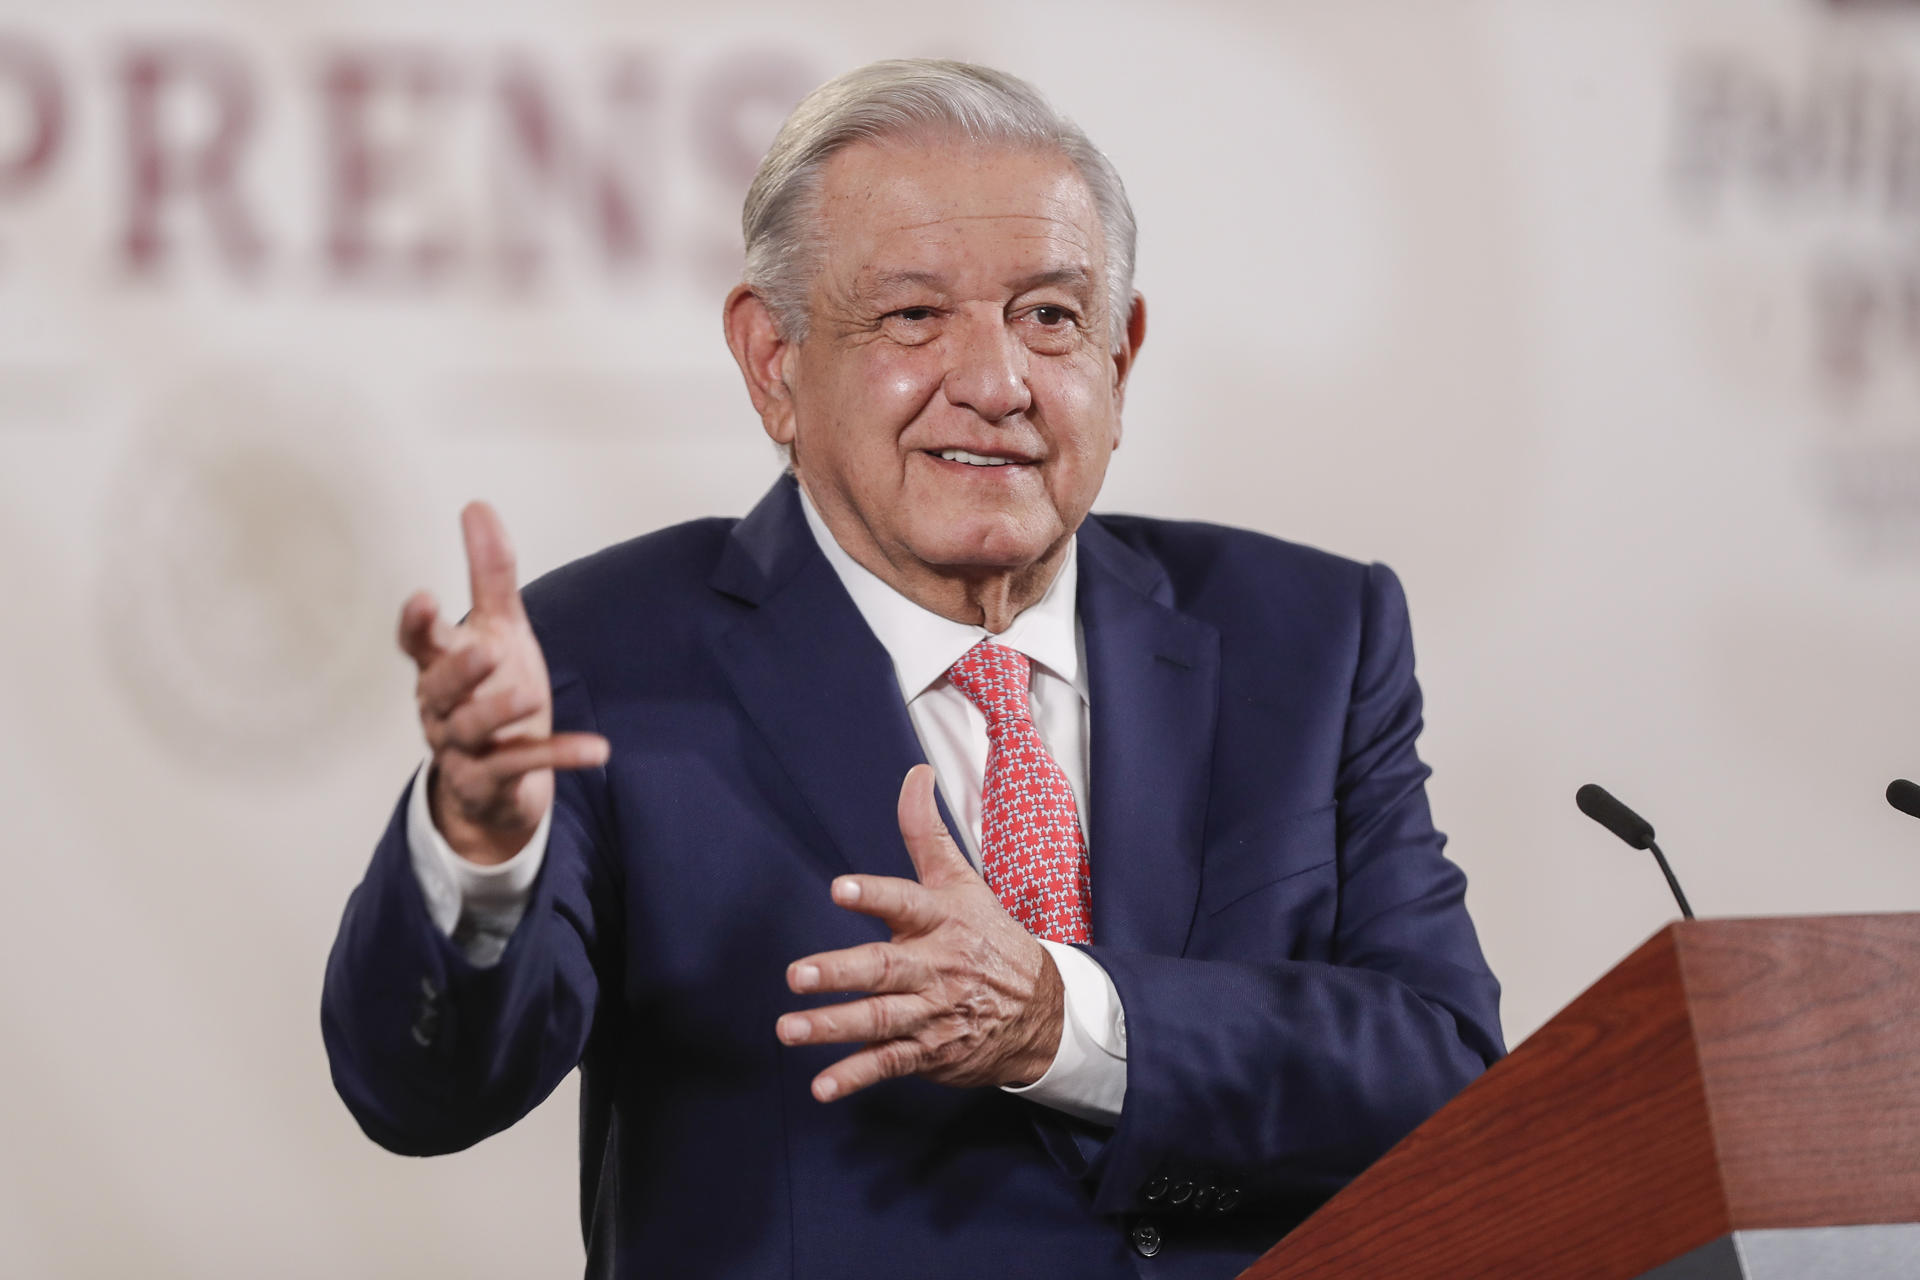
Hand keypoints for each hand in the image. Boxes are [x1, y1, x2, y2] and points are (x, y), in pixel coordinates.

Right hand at [397, 501, 608, 864]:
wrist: (497, 781)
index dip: (417, 625)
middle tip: (485, 651)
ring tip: (530, 694)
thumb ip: (488, 573)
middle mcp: (442, 707)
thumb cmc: (491, 690)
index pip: (418, 643)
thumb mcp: (499, 629)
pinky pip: (521, 767)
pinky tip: (598, 749)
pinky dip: (560, 755)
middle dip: (458, 670)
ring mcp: (462, 748)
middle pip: (439, 688)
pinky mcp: (490, 781)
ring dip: (499, 710)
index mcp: (440, 665)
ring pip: (471, 729)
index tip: (422, 599)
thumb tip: (476, 505)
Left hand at [777, 765, 1065, 1100]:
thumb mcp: (961, 880)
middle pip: (884, 969)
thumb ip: (926, 830)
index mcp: (941, 919)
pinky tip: (821, 1086)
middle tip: (796, 975)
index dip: (873, 895)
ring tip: (789, 1029)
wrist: (1043, 1009)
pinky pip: (888, 1064)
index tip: (839, 889)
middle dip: (840, 973)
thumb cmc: (988, 936)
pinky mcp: (929, 1051)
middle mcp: (935, 966)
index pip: (904, 902)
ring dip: (832, 1027)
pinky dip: (854, 1076)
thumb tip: (914, 772)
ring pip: (878, 1020)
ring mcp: (931, 1012)